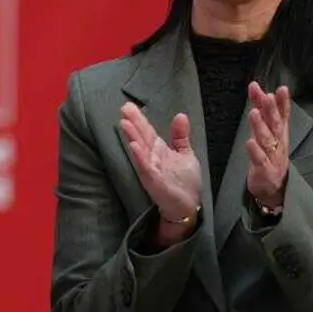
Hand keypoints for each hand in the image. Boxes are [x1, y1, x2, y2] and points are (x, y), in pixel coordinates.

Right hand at [119, 102, 201, 223]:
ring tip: (124, 123)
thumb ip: (180, 136)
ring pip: (140, 151)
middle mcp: (151, 158)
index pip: (146, 131)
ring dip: (132, 137)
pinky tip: (134, 146)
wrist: (188, 206)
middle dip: (133, 123)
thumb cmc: (184, 181)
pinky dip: (139, 157)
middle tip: (124, 108)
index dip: (139, 118)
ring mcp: (151, 170)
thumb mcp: (184, 153)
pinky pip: (145, 168)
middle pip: (141, 137)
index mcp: (158, 150)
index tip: (129, 105)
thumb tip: (180, 115)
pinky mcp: (154, 181)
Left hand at [245, 81, 289, 207]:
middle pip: (275, 125)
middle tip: (267, 96)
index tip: (281, 89)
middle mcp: (278, 143)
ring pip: (267, 140)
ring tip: (254, 113)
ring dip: (260, 126)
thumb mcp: (265, 131)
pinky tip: (250, 142)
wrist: (273, 189)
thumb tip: (255, 87)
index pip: (282, 115)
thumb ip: (260, 110)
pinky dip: (255, 151)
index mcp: (279, 133)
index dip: (282, 102)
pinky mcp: (264, 171)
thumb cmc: (268, 156)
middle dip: (271, 110)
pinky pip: (260, 160)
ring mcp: (272, 157)